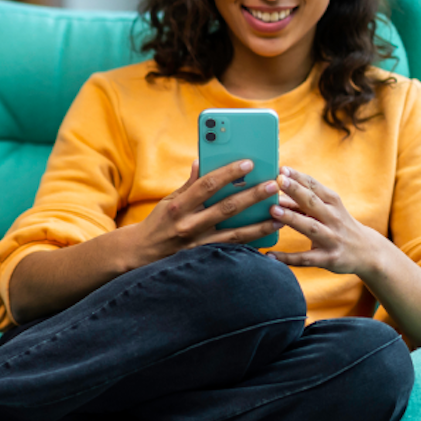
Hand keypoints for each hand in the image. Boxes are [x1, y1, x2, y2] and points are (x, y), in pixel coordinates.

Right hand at [128, 159, 284, 267]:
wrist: (141, 254)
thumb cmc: (158, 223)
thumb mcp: (168, 201)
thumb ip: (188, 184)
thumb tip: (200, 162)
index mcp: (179, 206)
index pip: (207, 185)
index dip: (229, 173)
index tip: (249, 163)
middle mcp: (188, 225)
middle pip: (226, 208)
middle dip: (252, 196)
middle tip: (272, 185)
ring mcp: (197, 245)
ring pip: (235, 234)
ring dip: (259, 224)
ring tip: (280, 215)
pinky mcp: (204, 259)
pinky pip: (232, 251)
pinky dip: (250, 244)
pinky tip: (268, 237)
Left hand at [268, 167, 395, 274]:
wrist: (368, 252)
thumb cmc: (339, 225)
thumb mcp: (328, 210)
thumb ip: (304, 202)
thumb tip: (275, 192)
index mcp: (333, 203)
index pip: (315, 187)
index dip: (298, 177)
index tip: (282, 169)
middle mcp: (334, 218)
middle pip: (313, 202)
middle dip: (296, 191)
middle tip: (278, 180)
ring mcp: (332, 239)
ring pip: (310, 227)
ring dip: (292, 218)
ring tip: (273, 210)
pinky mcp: (329, 258)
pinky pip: (306, 258)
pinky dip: (288, 258)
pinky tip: (270, 255)